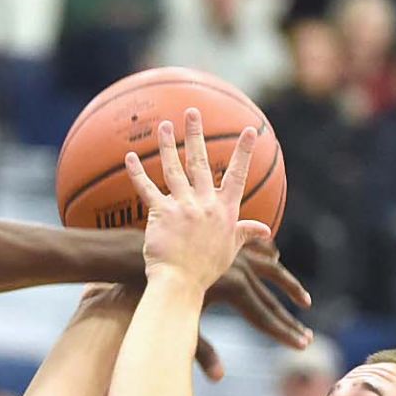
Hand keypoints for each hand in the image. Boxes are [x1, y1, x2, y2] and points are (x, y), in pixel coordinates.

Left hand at [126, 109, 275, 291]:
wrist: (180, 283)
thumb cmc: (205, 270)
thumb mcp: (231, 250)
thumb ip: (244, 234)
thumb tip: (265, 230)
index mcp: (226, 211)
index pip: (239, 175)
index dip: (244, 152)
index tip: (251, 130)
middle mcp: (206, 203)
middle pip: (202, 162)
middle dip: (197, 134)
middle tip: (192, 112)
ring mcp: (183, 206)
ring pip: (174, 169)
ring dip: (168, 145)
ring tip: (164, 125)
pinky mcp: (160, 213)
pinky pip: (146, 188)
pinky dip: (137, 172)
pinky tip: (130, 156)